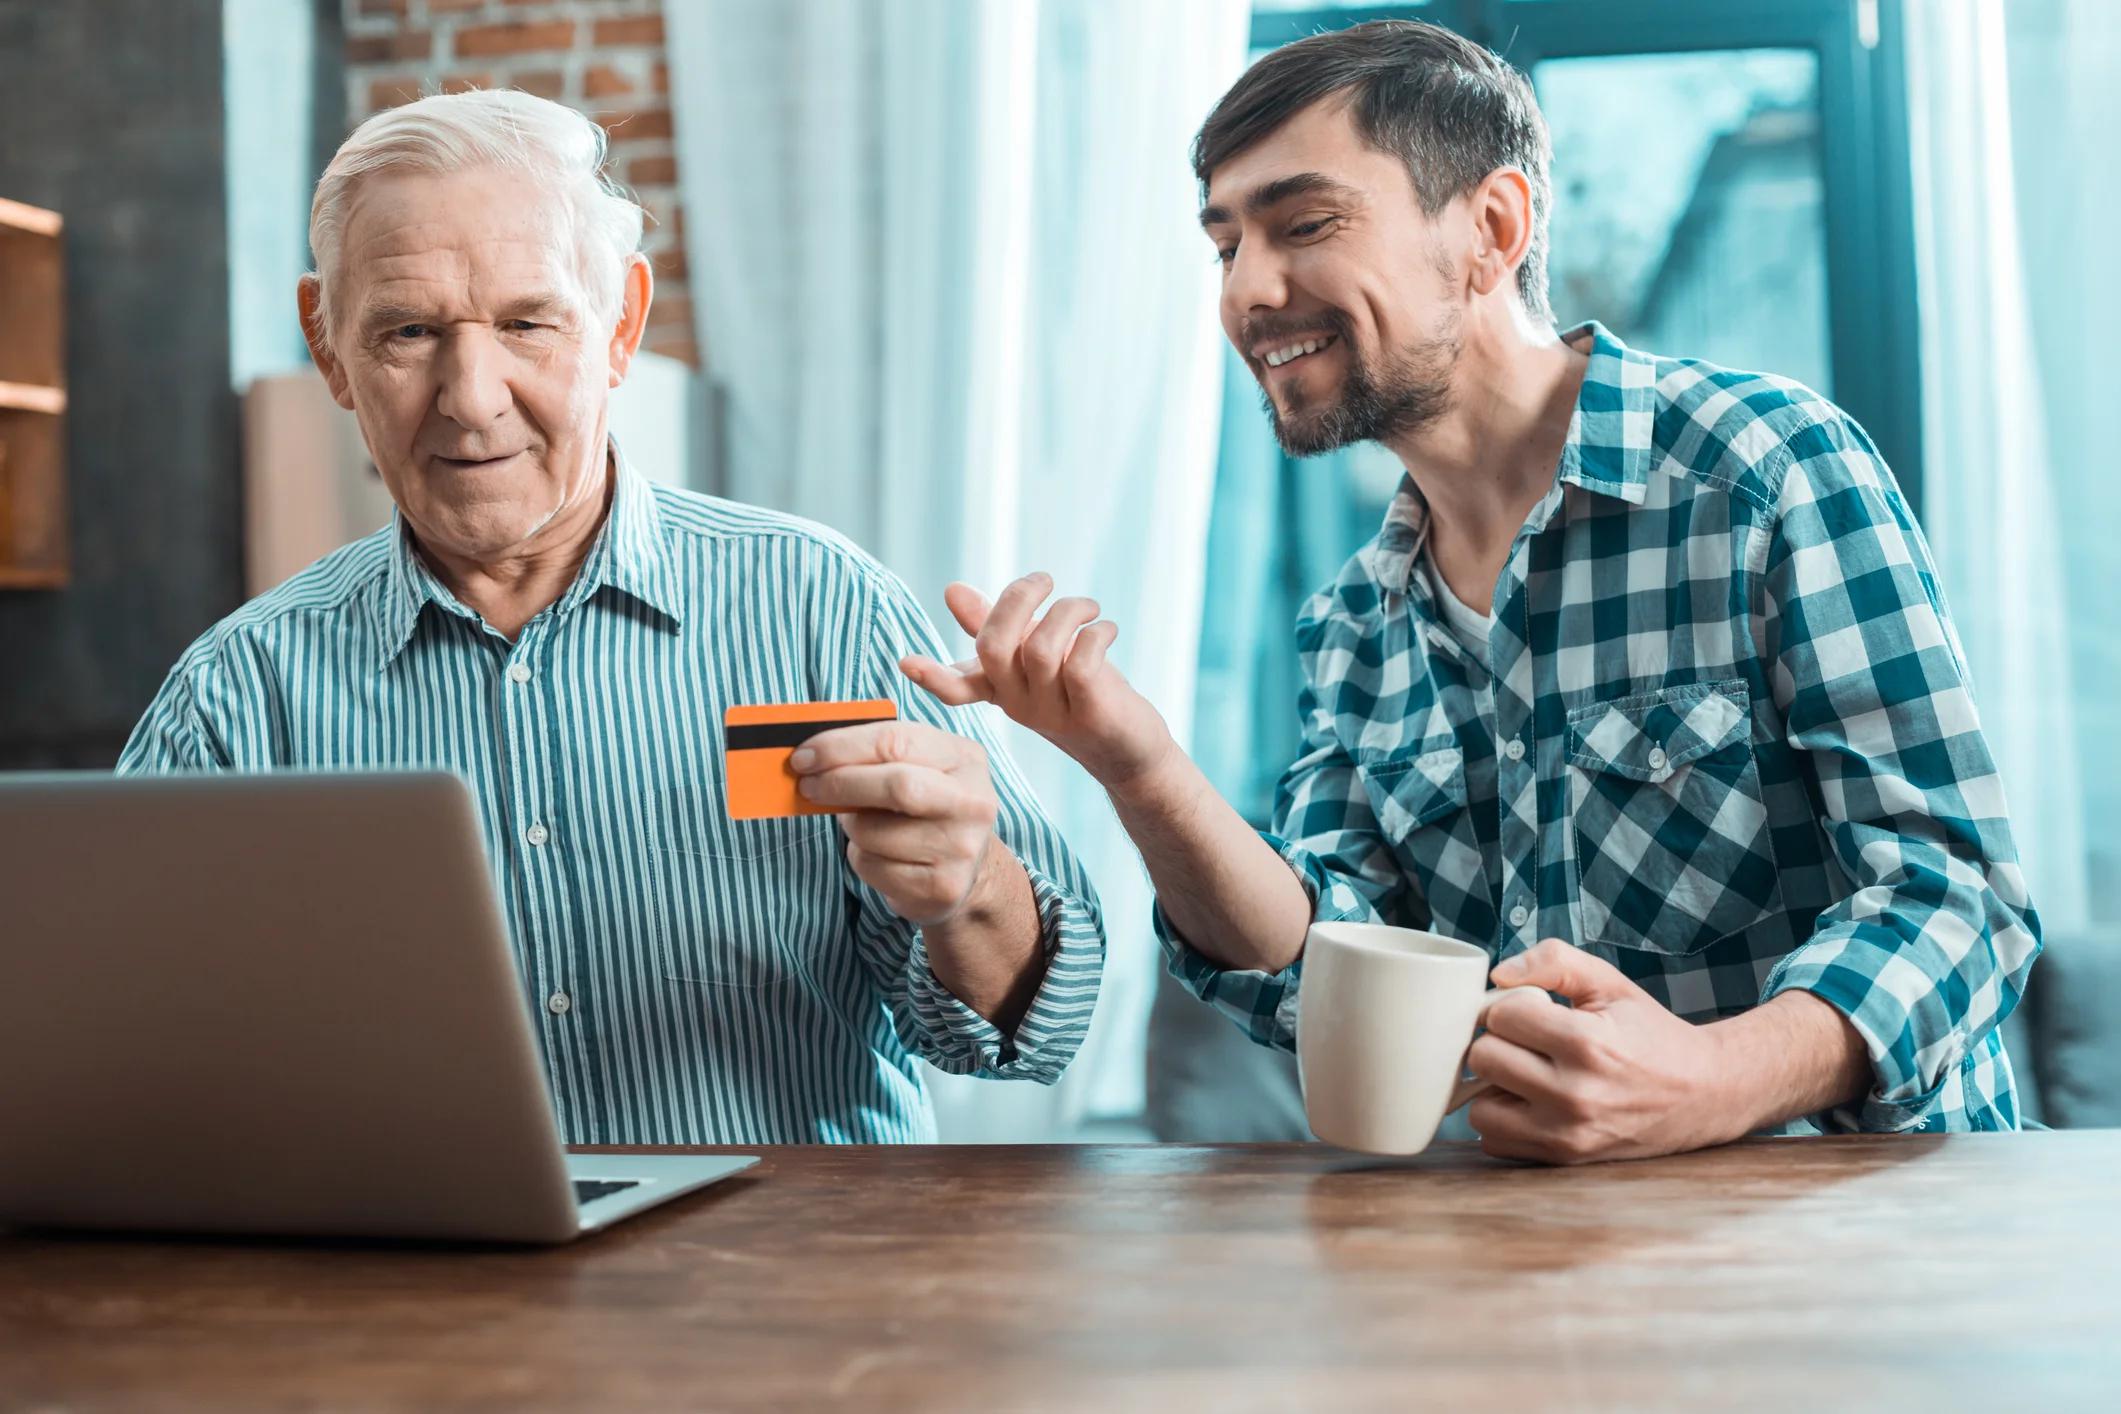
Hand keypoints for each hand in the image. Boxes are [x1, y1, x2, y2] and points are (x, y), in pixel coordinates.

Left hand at [789, 719, 1000, 925]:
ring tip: (864, 824)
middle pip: (897, 785)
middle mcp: (972, 802)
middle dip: (841, 783)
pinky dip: (861, 857)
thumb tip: (813, 753)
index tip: (805, 755)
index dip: (843, 746)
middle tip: (808, 786)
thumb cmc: (927, 809)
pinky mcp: (941, 887)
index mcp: (965, 759)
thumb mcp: (918, 768)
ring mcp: (960, 848)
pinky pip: (873, 866)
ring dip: (852, 827)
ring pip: (873, 831)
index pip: (898, 741)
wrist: (967, 873)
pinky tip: (880, 854)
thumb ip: (876, 753)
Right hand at [898, 574, 1175, 789]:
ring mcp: (1052, 711)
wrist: (1131, 751)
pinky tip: (1107, 629)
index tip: (907, 663)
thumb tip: (951, 591)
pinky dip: (1094, 634)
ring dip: (1066, 611)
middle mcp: (1018, 703)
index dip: (933, 676)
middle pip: (994, 647)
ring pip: (1040, 649)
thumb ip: (996, 626)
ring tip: (1088, 607)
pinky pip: (1081, 665)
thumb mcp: (1035, 657)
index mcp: (999, 690)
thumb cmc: (1081, 694)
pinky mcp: (1090, 712)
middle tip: (1043, 580)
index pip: (955, 687)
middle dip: (1016, 600)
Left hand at [1463, 938, 1744, 1164]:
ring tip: (1528, 1073)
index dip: (1510, 1006)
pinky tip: (1532, 1103)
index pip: (1499, 1016)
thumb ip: (1553, 961)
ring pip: (1479, 1108)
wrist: (1702, 1093)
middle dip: (1498, 1042)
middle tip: (1527, 1041)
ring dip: (1495, 1087)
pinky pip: (1495, 1141)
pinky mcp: (1564, 1159)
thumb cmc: (1649, 1033)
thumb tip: (1498, 975)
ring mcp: (1568, 1134)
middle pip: (1482, 1058)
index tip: (1534, 1010)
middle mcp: (1574, 1095)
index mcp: (1587, 1044)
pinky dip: (1505, 1121)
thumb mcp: (1610, 983)